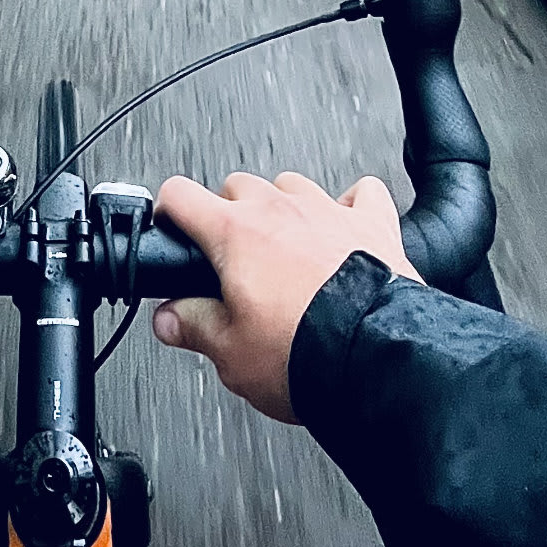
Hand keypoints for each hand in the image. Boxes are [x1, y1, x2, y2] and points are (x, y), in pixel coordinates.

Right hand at [151, 172, 420, 421]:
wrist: (378, 362)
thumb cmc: (306, 354)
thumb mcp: (231, 353)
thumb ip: (194, 326)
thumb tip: (170, 318)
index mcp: (236, 234)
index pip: (181, 195)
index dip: (168, 211)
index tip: (171, 227)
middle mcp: (279, 210)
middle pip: (237, 186)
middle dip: (228, 214)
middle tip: (231, 258)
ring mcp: (327, 211)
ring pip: (291, 185)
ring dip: (283, 208)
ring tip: (284, 249)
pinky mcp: (371, 224)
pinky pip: (360, 193)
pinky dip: (348, 206)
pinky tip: (342, 228)